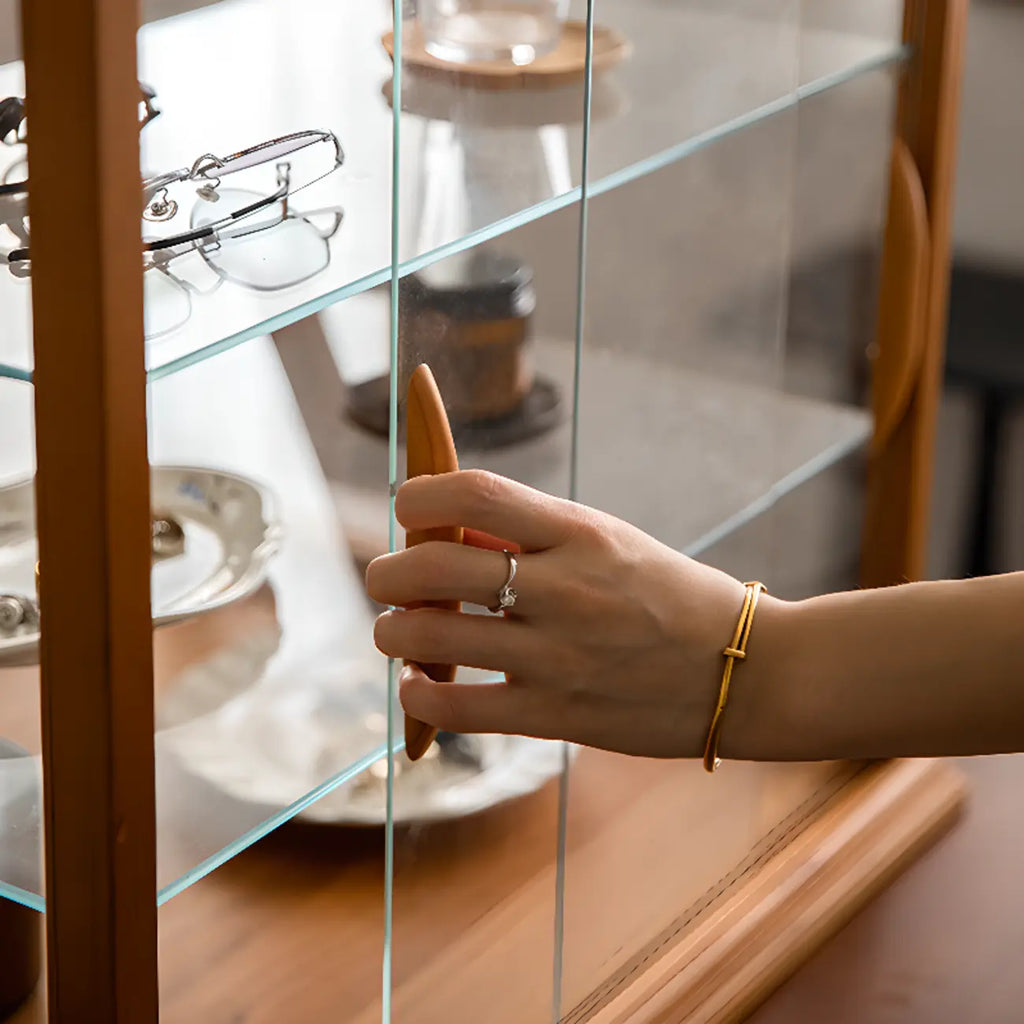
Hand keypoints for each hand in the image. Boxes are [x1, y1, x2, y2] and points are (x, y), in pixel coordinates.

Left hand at [366, 470, 781, 758]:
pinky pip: (461, 709)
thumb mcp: (612, 543)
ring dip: (393, 633)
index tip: (407, 508)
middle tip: (385, 581)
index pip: (474, 493)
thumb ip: (535, 537)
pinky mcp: (558, 714)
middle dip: (387, 573)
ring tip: (396, 634)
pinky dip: (422, 697)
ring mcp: (559, 654)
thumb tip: (451, 534)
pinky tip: (418, 687)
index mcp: (580, 532)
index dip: (420, 496)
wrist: (747, 670)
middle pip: (433, 568)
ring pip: (432, 637)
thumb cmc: (674, 597)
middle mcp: (564, 587)